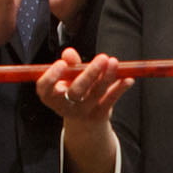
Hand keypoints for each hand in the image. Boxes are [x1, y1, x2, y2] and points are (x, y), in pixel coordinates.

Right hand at [36, 48, 130, 172]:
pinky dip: (120, 89)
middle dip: (89, 74)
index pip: (45, 89)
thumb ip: (70, 64)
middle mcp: (66, 107)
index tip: (61, 64)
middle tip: (102, 58)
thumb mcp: (68, 78)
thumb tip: (69, 52)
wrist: (84, 120)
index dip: (51, 77)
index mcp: (52, 96)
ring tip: (114, 62)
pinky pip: (110, 100)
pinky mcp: (100, 114)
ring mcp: (83, 112)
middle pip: (76, 91)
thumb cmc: (73, 91)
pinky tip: (128, 79)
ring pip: (96, 94)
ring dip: (107, 77)